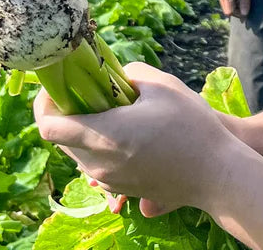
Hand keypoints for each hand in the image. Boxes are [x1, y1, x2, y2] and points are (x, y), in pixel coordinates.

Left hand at [34, 62, 241, 216]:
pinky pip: (97, 165)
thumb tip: (116, 76)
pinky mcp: (123, 188)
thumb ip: (131, 73)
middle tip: (87, 93)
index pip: (48, 126)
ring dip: (83, 131)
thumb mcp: (163, 86)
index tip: (57, 87)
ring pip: (78, 154)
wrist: (218, 174)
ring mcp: (110, 180)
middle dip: (66, 114)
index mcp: (104, 135)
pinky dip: (100, 147)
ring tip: (111, 112)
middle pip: (60, 140)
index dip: (44, 104)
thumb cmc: (192, 127)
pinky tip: (128, 133)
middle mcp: (99, 163)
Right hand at [215, 0, 251, 17]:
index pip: (230, 12)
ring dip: (232, 6)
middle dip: (235, 11)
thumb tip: (244, 13)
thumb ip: (245, 0)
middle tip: (243, 5)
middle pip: (226, 10)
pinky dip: (229, 1)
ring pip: (224, 5)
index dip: (238, 14)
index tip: (245, 10)